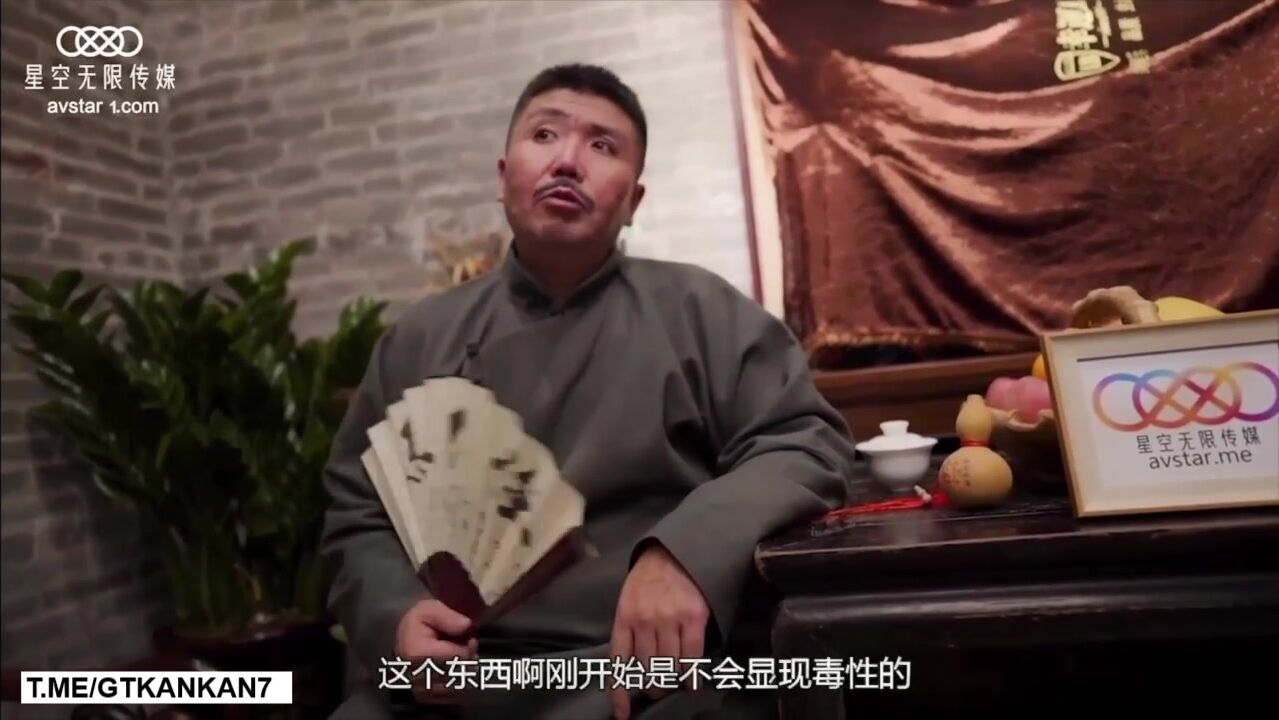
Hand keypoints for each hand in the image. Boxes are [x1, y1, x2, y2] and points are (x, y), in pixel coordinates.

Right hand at [395, 599, 478, 704]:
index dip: (469, 647)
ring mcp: (421, 690)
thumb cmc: (419, 622)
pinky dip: (459, 685)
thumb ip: (447, 615)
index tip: (471, 639)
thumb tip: (466, 625)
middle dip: (468, 660)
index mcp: (418, 653)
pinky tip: (457, 672)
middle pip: (459, 674)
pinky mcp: (425, 698)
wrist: (403, 638)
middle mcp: (418, 675)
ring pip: (458, 688)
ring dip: (465, 673)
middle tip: (466, 648)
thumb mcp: (430, 609)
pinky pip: (452, 697)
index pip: (457, 657)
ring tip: (460, 659)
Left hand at [610, 542, 709, 719]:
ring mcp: (670, 618)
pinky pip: (692, 657)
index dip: (619, 690)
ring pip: (669, 665)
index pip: (619, 661)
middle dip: (651, 686)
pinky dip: (692, 676)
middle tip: (656, 690)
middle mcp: (645, 619)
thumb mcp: (628, 599)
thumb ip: (629, 630)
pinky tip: (692, 685)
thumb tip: (631, 668)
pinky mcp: (694, 617)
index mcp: (625, 615)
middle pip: (647, 668)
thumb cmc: (649, 579)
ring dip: (670, 682)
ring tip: (672, 685)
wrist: (675, 551)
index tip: (622, 712)